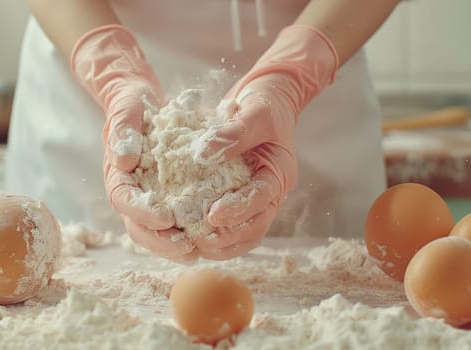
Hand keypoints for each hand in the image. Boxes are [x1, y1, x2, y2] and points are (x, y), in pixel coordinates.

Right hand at [71, 25, 195, 259]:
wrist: (140, 102)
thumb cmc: (132, 105)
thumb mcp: (127, 109)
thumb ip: (122, 131)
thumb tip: (123, 160)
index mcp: (117, 175)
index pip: (123, 200)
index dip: (142, 213)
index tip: (164, 219)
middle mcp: (130, 193)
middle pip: (138, 226)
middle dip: (160, 241)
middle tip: (186, 247)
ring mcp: (146, 199)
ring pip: (154, 232)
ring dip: (173, 246)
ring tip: (198, 251)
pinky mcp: (164, 199)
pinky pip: (172, 224)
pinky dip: (185, 235)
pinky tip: (206, 241)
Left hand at [193, 25, 338, 259]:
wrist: (268, 101)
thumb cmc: (265, 105)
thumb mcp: (254, 113)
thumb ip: (233, 133)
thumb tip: (202, 154)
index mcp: (279, 174)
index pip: (261, 199)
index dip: (238, 210)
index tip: (212, 215)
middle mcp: (271, 192)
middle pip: (256, 226)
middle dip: (228, 237)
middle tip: (198, 240)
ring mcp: (257, 198)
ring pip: (245, 233)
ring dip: (221, 243)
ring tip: (192, 245)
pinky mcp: (241, 197)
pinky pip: (232, 224)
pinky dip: (214, 233)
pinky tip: (191, 235)